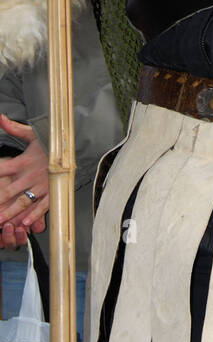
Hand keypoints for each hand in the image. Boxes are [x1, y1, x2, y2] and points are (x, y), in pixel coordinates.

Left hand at [0, 115, 48, 245]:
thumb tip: (1, 118)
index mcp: (23, 161)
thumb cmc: (52, 141)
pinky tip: (25, 223)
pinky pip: (42, 206)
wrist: (76, 145)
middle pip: (8, 191)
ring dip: (10, 213)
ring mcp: (41, 185)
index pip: (2, 169)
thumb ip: (14, 128)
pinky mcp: (52, 191)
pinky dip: (34, 215)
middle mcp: (30, 175)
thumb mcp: (33, 132)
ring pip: (22, 202)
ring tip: (0, 221)